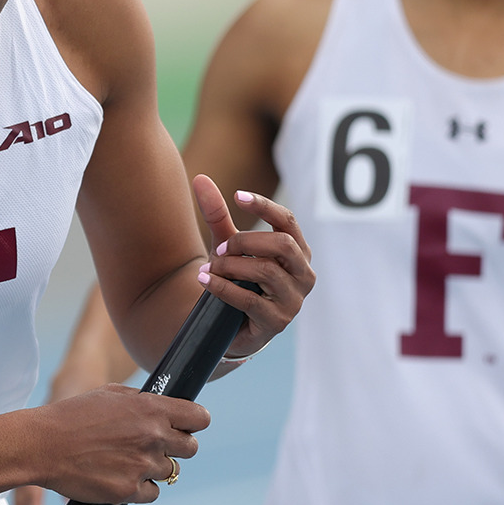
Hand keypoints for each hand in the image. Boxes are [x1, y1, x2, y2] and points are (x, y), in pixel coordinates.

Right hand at [34, 384, 208, 504]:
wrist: (41, 444)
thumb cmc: (72, 415)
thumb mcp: (110, 394)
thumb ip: (143, 401)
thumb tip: (164, 407)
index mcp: (151, 408)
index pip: (199, 418)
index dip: (194, 422)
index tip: (185, 426)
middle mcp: (153, 436)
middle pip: (190, 448)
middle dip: (176, 447)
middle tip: (153, 445)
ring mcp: (143, 465)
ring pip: (170, 471)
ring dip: (154, 467)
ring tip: (126, 460)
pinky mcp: (129, 490)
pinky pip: (152, 492)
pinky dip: (140, 487)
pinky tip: (120, 476)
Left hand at [193, 175, 314, 357]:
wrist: (229, 326)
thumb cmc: (235, 279)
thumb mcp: (226, 245)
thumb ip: (217, 215)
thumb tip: (200, 178)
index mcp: (297, 252)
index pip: (288, 222)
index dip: (265, 206)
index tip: (237, 195)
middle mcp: (303, 274)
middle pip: (282, 244)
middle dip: (246, 241)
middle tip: (220, 248)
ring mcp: (294, 300)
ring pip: (267, 271)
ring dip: (232, 266)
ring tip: (211, 267)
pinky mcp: (277, 322)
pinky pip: (250, 300)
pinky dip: (223, 287)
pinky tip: (204, 280)